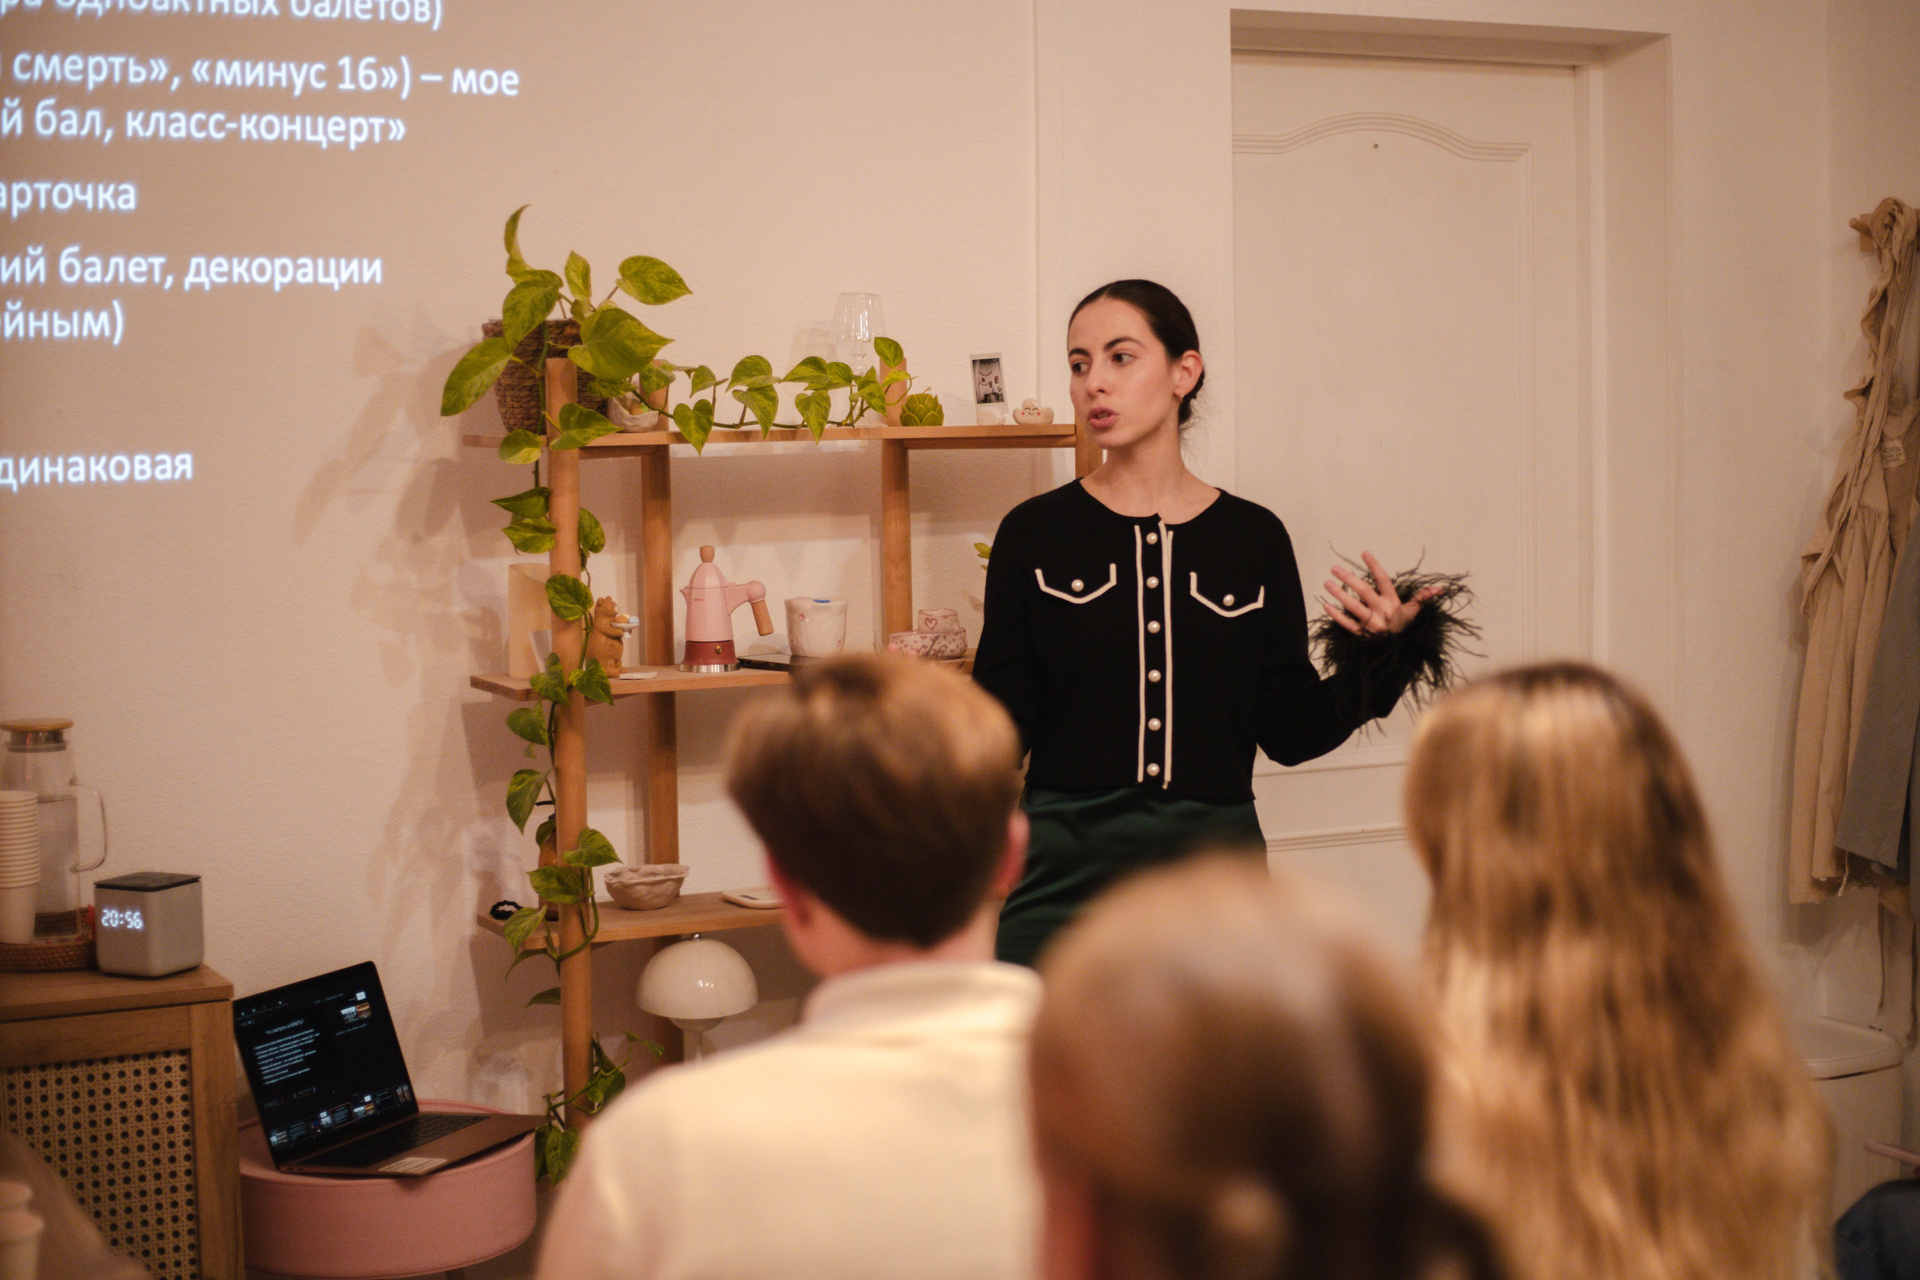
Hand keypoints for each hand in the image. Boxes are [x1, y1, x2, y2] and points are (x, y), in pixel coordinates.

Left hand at [1324, 552, 1440, 636]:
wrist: (1399, 654)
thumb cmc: (1404, 627)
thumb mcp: (1413, 612)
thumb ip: (1423, 598)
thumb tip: (1440, 588)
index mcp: (1393, 604)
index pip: (1383, 581)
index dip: (1374, 566)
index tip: (1364, 553)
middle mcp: (1382, 612)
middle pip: (1364, 592)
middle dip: (1348, 578)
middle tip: (1334, 568)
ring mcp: (1371, 624)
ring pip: (1352, 606)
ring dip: (1338, 594)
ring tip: (1327, 583)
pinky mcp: (1361, 635)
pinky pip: (1346, 624)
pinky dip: (1336, 615)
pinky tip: (1325, 605)